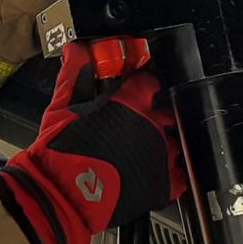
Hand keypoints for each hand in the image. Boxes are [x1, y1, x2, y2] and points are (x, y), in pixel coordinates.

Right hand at [0, 36, 184, 243]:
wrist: (62, 194)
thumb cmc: (60, 151)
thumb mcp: (63, 106)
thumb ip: (75, 74)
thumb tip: (77, 49)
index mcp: (132, 101)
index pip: (151, 82)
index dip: (145, 86)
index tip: (139, 91)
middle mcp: (153, 124)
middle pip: (169, 110)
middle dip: (158, 114)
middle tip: (142, 123)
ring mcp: (162, 153)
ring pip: (178, 140)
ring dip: (167, 142)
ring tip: (150, 149)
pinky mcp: (164, 183)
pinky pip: (182, 173)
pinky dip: (174, 172)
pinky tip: (161, 172)